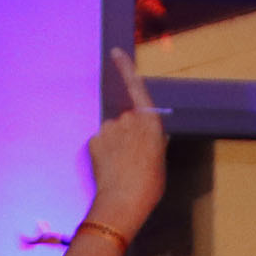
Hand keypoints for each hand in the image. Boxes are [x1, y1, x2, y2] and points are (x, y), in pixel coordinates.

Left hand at [84, 50, 166, 235]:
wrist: (124, 201)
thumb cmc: (148, 185)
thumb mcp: (160, 161)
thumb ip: (154, 142)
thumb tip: (153, 136)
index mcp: (150, 123)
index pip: (136, 87)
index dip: (125, 69)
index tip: (115, 53)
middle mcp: (129, 120)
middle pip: (126, 119)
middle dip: (127, 134)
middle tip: (132, 159)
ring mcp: (109, 128)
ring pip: (112, 132)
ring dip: (115, 145)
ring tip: (121, 167)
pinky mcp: (95, 140)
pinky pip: (100, 142)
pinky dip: (104, 153)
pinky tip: (110, 168)